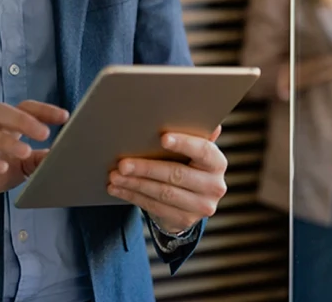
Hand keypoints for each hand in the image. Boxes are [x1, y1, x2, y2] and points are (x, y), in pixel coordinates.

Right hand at [0, 100, 68, 214]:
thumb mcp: (22, 167)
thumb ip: (39, 159)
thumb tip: (61, 156)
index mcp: (5, 127)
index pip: (22, 108)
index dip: (42, 109)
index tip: (64, 117)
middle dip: (21, 119)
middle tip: (44, 133)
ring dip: (4, 140)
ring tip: (24, 152)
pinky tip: (2, 168)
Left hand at [107, 126, 226, 234]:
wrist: (189, 201)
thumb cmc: (185, 165)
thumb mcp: (190, 151)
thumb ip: (191, 134)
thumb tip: (197, 112)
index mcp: (216, 163)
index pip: (203, 150)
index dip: (184, 143)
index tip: (162, 137)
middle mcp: (214, 186)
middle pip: (176, 175)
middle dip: (146, 168)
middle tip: (122, 163)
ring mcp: (201, 206)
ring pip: (162, 193)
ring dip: (134, 184)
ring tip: (114, 176)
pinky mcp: (184, 220)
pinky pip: (154, 207)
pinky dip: (132, 196)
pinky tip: (117, 188)